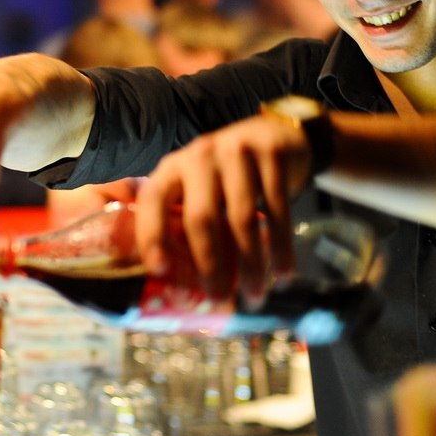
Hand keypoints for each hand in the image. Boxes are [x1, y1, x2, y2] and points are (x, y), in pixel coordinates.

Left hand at [134, 114, 312, 307]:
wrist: (274, 136)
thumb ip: (184, 220)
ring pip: (241, 219)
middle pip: (201, 217)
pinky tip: (284, 275)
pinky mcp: (272, 155)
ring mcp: (237, 152)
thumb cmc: (225, 176)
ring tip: (254, 296)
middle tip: (218, 298)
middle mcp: (200, 156)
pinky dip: (281, 248)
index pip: (153, 200)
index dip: (152, 234)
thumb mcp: (197, 187)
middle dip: (209, 265)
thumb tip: (178, 286)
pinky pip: (277, 210)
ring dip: (250, 264)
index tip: (159, 271)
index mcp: (173, 168)